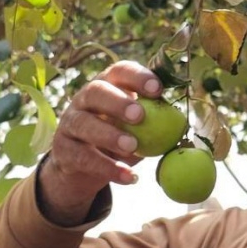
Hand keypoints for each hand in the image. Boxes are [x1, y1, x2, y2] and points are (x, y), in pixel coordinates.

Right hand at [39, 61, 160, 224]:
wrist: (83, 166)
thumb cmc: (119, 136)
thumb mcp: (137, 126)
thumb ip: (155, 121)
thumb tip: (183, 124)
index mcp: (108, 85)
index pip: (120, 71)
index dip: (138, 77)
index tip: (158, 89)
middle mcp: (84, 99)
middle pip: (96, 92)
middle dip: (118, 102)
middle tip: (140, 116)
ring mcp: (70, 123)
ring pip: (84, 124)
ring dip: (109, 135)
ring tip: (133, 147)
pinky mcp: (63, 149)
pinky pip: (83, 157)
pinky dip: (107, 168)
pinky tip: (128, 177)